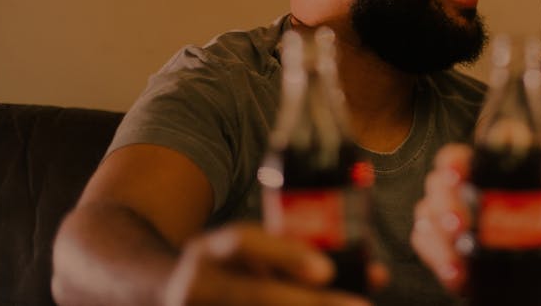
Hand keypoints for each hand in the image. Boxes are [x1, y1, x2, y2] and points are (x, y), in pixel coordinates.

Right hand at [164, 222, 387, 305]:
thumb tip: (377, 275)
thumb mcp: (248, 252)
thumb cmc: (228, 271)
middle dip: (308, 304)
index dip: (285, 254)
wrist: (162, 295)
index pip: (243, 241)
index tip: (326, 269)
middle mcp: (196, 285)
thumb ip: (298, 255)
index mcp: (209, 250)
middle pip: (253, 295)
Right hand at [410, 144, 540, 293]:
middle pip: (437, 186)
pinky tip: (456, 274)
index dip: (452, 162)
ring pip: (426, 215)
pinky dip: (437, 258)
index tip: (456, 173)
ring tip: (459, 259)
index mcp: (477, 172)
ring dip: (440, 238)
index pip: (457, 158)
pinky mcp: (432, 240)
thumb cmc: (524, 221)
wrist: (513, 252)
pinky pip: (422, 242)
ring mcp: (439, 213)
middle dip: (446, 205)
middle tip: (460, 224)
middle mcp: (453, 189)